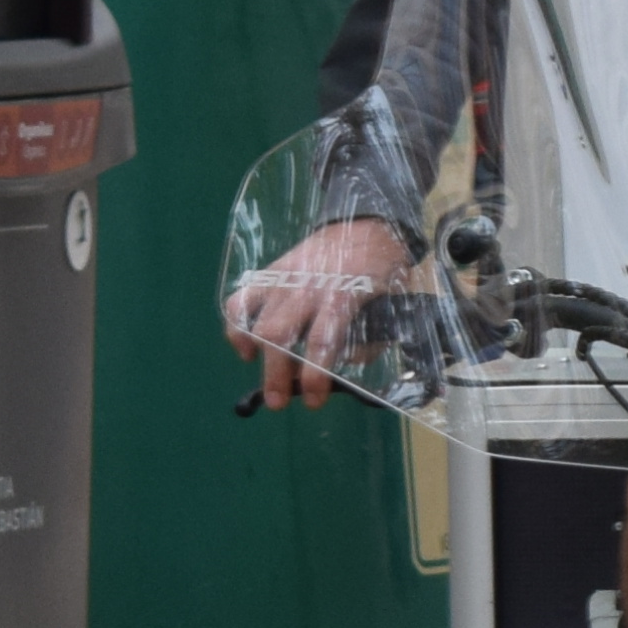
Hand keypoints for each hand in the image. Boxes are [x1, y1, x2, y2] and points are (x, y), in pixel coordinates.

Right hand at [229, 216, 414, 405]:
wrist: (367, 225)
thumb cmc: (380, 271)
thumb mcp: (390, 305)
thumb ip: (369, 339)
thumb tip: (345, 364)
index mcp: (342, 295)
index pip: (322, 342)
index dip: (314, 376)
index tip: (314, 401)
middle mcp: (307, 287)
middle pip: (280, 336)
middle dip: (275, 376)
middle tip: (278, 402)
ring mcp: (285, 278)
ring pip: (256, 320)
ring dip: (254, 355)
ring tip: (262, 380)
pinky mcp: (271, 272)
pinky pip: (242, 300)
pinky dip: (236, 326)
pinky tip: (246, 347)